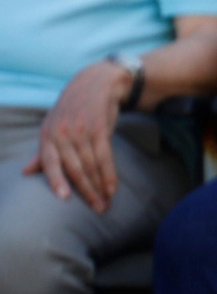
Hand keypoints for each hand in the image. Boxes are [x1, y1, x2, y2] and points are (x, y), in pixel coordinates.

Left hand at [23, 60, 132, 212]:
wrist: (96, 83)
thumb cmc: (72, 110)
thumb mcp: (53, 127)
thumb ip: (43, 153)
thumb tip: (25, 172)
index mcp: (48, 135)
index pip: (49, 162)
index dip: (56, 180)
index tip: (64, 198)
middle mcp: (63, 133)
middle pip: (75, 168)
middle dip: (87, 191)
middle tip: (97, 209)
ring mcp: (82, 130)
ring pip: (91, 165)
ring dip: (100, 186)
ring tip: (106, 203)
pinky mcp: (101, 129)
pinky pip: (106, 156)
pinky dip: (110, 174)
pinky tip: (113, 188)